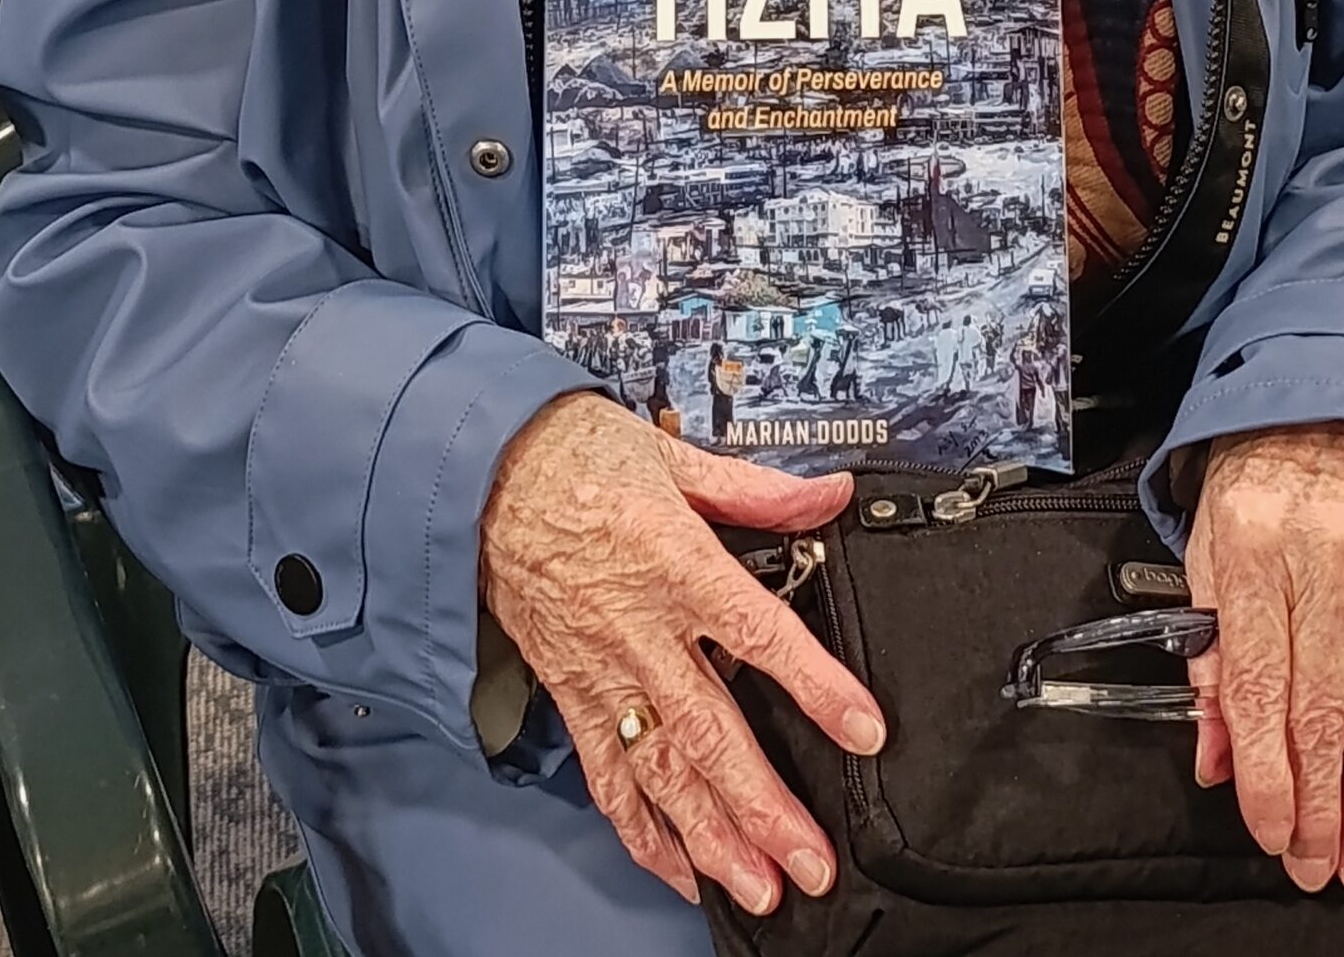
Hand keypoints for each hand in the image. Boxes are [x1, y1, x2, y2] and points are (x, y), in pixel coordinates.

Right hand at [480, 393, 884, 915]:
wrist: (480, 473)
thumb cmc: (575, 455)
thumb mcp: (674, 456)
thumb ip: (758, 490)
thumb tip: (833, 495)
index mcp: (676, 562)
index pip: (759, 634)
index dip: (816, 686)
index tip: (863, 731)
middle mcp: (640, 630)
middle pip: (710, 731)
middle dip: (763, 806)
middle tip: (811, 862)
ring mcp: (600, 669)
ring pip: (659, 770)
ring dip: (710, 836)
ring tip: (758, 888)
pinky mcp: (568, 692)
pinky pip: (604, 773)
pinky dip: (640, 829)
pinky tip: (678, 868)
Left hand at [1183, 421, 1343, 894]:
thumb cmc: (1267, 472)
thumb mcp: (1211, 543)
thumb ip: (1211, 652)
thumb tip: (1217, 753)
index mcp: (1256, 543)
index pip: (1262, 684)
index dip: (1266, 774)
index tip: (1268, 830)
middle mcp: (1331, 557)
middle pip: (1326, 711)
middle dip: (1320, 805)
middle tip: (1316, 865)